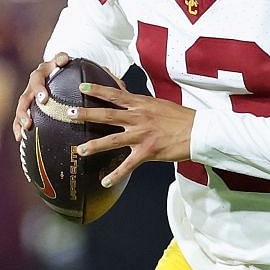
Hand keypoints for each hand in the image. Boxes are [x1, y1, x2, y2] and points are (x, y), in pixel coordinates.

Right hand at [12, 53, 69, 141]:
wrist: (52, 72)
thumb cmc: (58, 67)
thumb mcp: (60, 60)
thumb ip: (61, 58)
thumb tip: (63, 59)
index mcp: (38, 76)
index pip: (36, 81)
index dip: (39, 89)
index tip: (44, 99)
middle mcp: (29, 89)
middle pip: (24, 100)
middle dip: (24, 112)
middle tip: (28, 122)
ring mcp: (27, 100)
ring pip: (20, 111)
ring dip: (19, 122)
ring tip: (22, 134)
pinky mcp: (28, 109)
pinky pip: (21, 119)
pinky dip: (19, 129)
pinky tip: (20, 140)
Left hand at [69, 82, 195, 187]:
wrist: (199, 131)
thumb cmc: (181, 118)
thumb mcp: (159, 104)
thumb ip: (141, 102)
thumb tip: (128, 97)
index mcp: (141, 104)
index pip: (115, 94)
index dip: (98, 89)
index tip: (82, 87)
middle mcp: (139, 118)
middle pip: (107, 115)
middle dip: (87, 114)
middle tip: (69, 114)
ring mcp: (142, 135)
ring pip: (113, 140)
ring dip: (94, 145)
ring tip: (79, 150)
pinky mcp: (148, 152)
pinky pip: (128, 165)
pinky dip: (116, 175)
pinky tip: (105, 182)